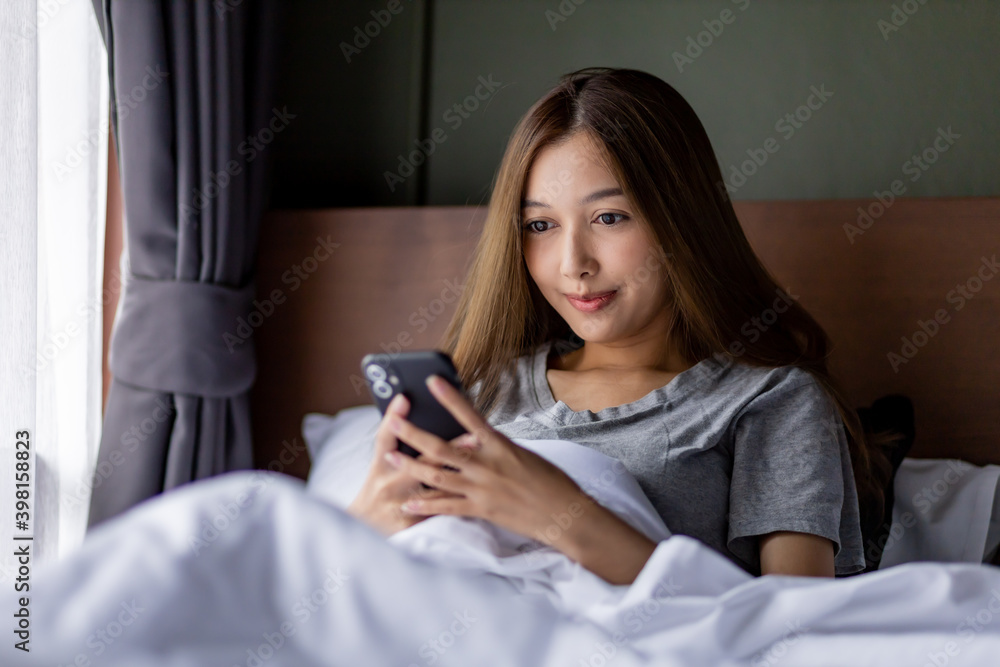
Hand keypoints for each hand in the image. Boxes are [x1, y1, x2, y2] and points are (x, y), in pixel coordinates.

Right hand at [345, 393, 467, 536]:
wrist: (363, 530)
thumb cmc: (375, 491)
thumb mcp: (379, 466)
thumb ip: (393, 441)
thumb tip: (406, 406)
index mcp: (380, 466)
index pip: (385, 437)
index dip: (394, 417)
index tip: (405, 398)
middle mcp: (389, 482)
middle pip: (421, 460)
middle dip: (449, 447)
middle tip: (471, 436)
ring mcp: (400, 503)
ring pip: (437, 485)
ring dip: (461, 471)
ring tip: (482, 460)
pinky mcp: (411, 522)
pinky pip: (439, 509)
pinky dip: (457, 498)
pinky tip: (475, 490)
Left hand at [381, 374, 592, 550]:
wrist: (564, 513)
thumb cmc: (549, 480)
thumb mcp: (523, 454)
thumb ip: (494, 447)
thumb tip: (472, 440)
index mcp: (499, 445)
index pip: (470, 416)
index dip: (449, 398)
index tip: (431, 381)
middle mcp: (486, 464)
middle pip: (440, 447)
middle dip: (413, 434)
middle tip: (392, 422)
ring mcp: (481, 488)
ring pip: (436, 476)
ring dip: (410, 467)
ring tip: (390, 459)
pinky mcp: (481, 510)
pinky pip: (446, 507)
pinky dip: (425, 505)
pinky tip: (409, 503)